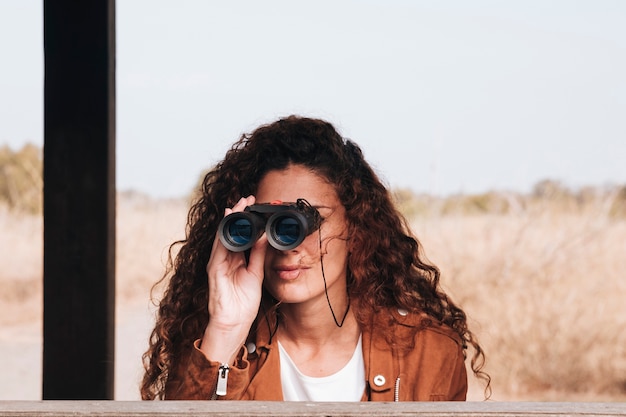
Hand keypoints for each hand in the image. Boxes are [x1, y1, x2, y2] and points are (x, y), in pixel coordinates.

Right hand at [200, 196, 267, 363]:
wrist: (234, 322)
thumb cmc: (243, 302)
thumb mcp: (256, 274)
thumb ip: (258, 255)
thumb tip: (263, 237)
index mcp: (236, 259)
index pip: (241, 234)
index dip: (247, 220)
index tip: (254, 205)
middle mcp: (225, 258)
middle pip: (231, 231)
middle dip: (238, 214)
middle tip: (247, 198)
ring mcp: (218, 262)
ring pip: (223, 235)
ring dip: (230, 220)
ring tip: (238, 205)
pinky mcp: (214, 269)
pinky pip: (219, 248)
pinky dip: (224, 235)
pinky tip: (229, 224)